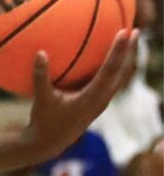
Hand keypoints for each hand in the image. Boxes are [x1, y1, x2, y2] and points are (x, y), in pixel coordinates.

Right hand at [24, 30, 138, 159]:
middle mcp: (101, 100)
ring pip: (120, 78)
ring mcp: (102, 103)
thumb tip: (40, 52)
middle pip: (123, 72)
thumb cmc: (44, 121)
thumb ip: (41, 76)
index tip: (124, 33)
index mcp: (91, 98)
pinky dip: (114, 68)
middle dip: (130, 52)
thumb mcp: (41, 98)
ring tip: (129, 42)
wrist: (49, 143)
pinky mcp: (98, 104)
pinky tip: (108, 58)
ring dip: (125, 60)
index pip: (110, 70)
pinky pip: (111, 82)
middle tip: (135, 31)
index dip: (118, 51)